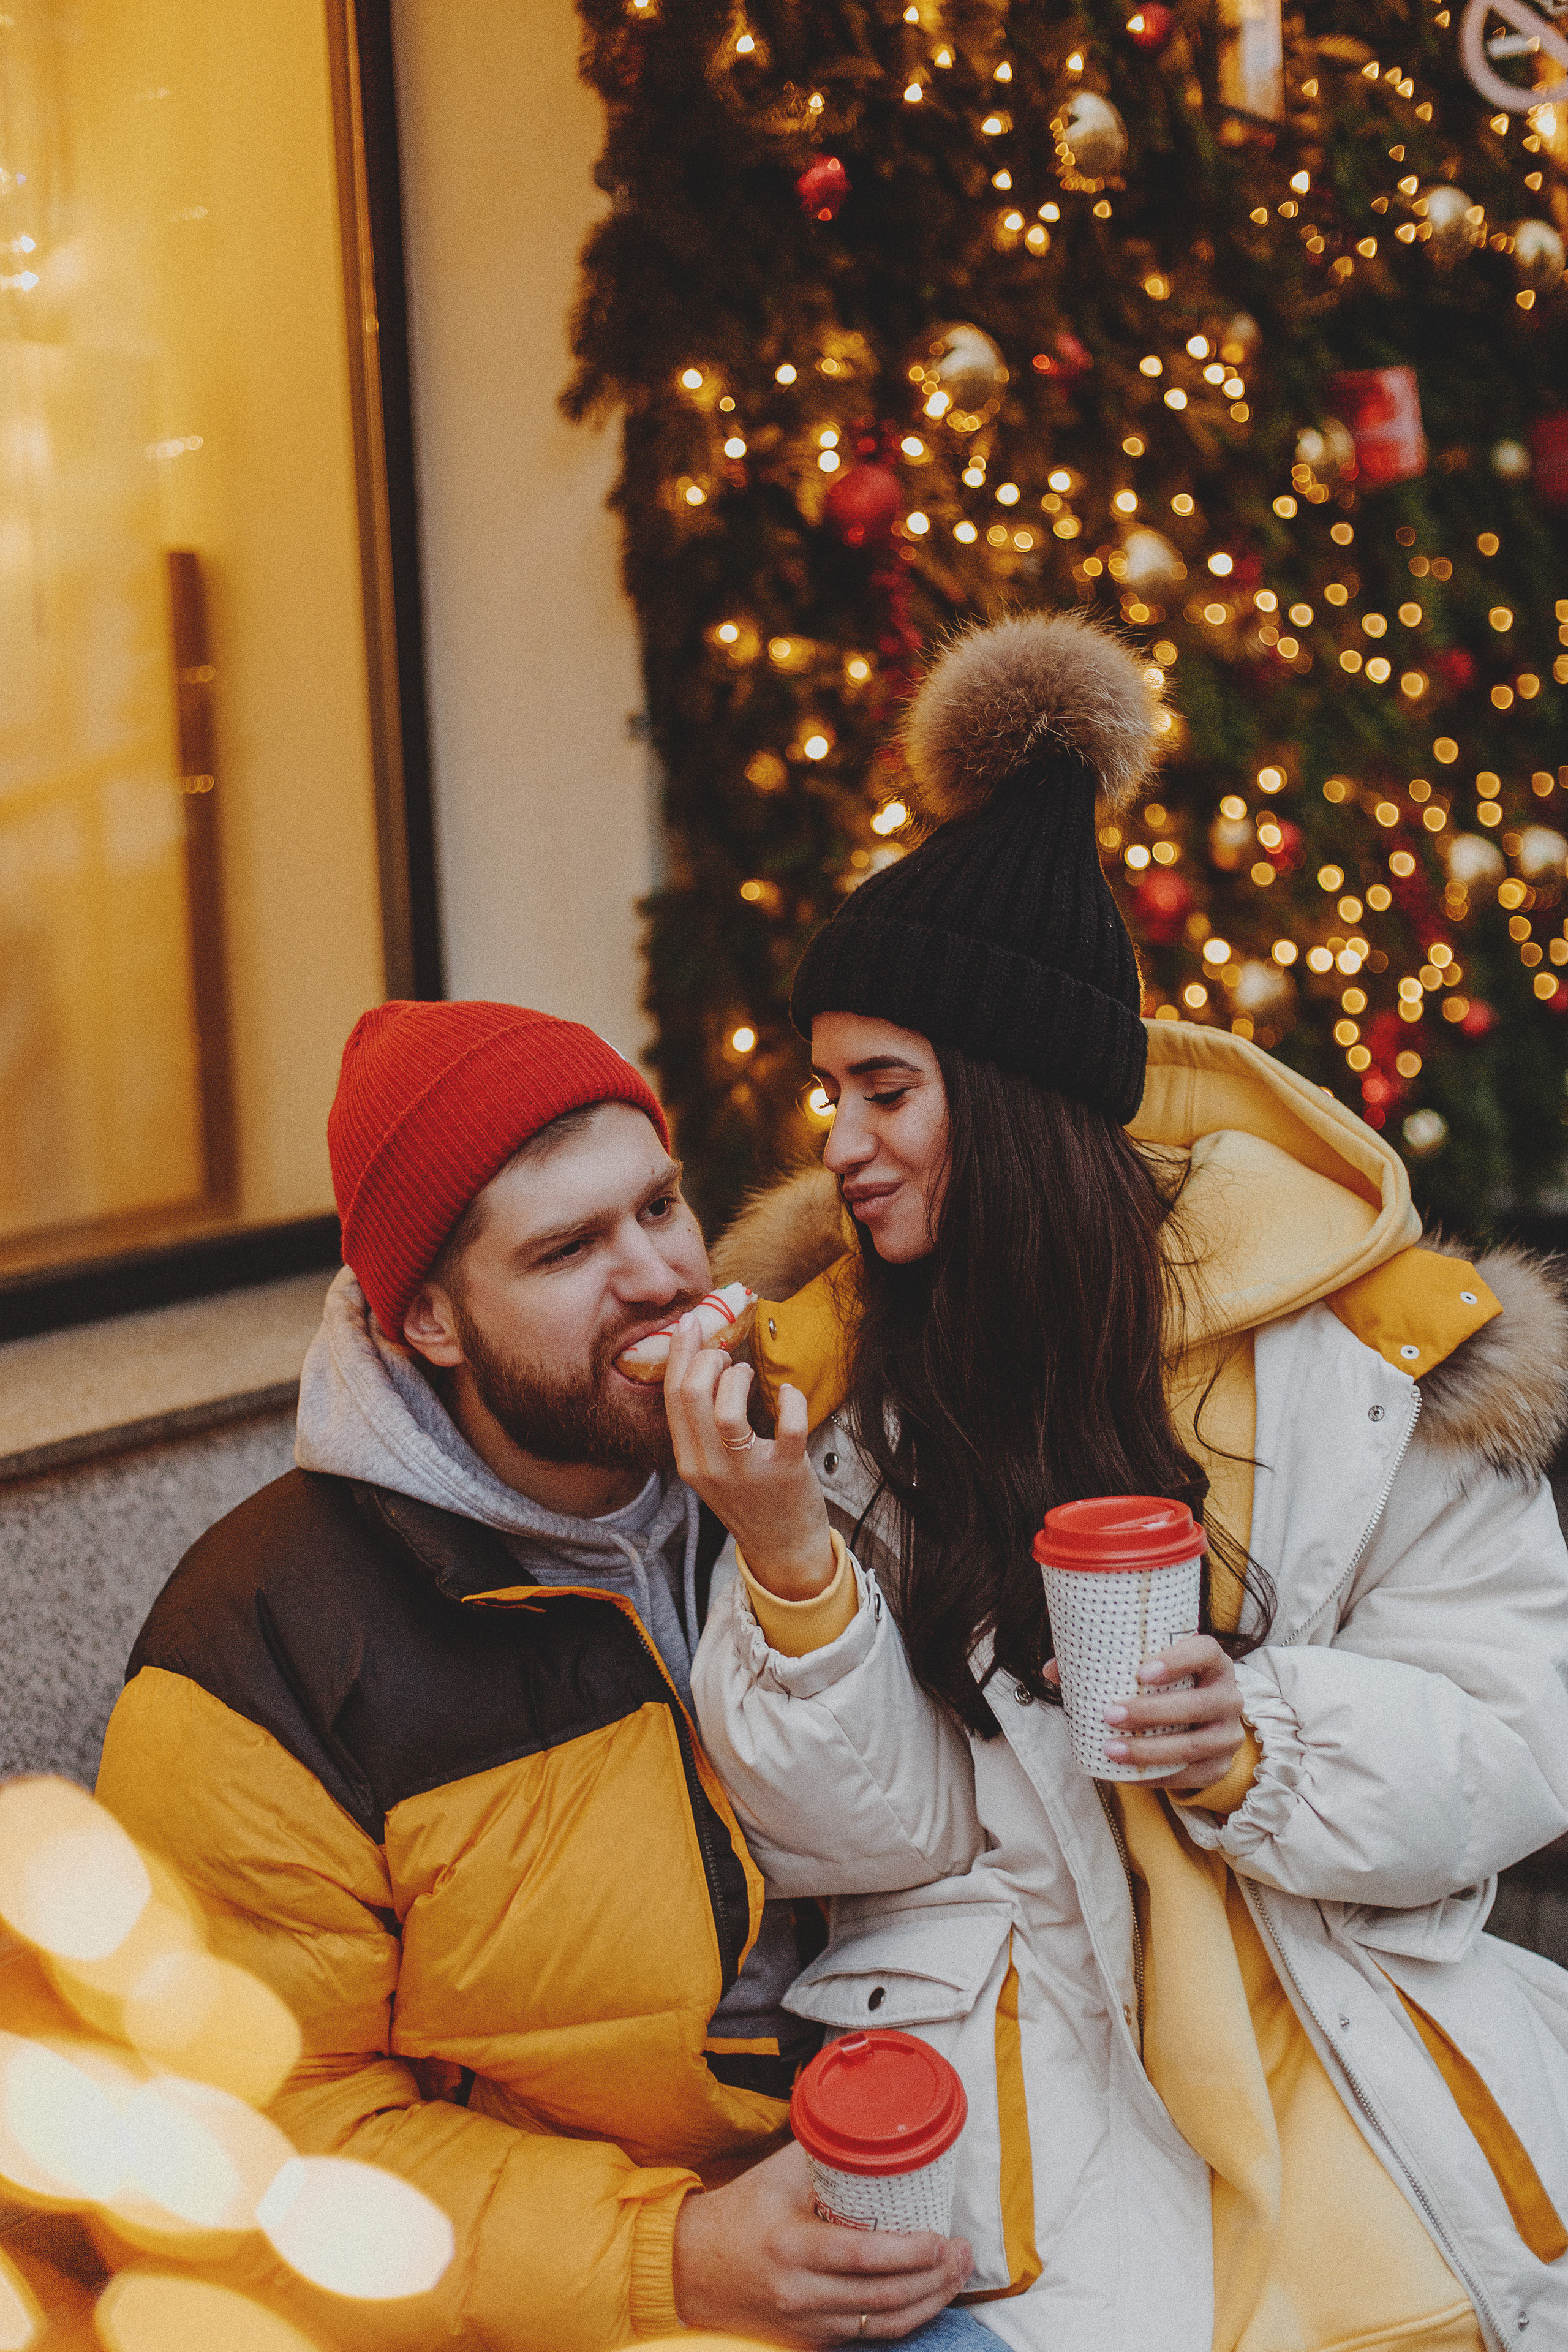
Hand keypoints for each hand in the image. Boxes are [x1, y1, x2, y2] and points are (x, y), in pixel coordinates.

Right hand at [664, 1313, 835, 1598]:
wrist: (782, 1550)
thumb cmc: (751, 1499)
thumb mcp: (712, 1468)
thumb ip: (701, 1428)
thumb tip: (702, 1368)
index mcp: (688, 1461)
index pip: (672, 1397)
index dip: (679, 1353)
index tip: (689, 1324)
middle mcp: (709, 1467)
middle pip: (692, 1394)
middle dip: (706, 1358)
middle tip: (725, 1354)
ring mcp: (745, 1472)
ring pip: (726, 1408)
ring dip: (738, 1378)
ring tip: (748, 1373)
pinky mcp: (785, 1473)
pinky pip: (786, 1424)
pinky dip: (790, 1400)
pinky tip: (789, 1394)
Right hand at [672, 2139, 973, 2344]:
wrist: (693, 2266)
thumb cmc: (741, 2211)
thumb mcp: (779, 2173)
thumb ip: (828, 2153)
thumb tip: (876, 2129)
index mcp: (793, 2247)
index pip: (865, 2258)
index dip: (912, 2253)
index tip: (943, 2238)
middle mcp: (801, 2294)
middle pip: (884, 2298)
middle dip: (934, 2279)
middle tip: (963, 2255)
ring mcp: (805, 2325)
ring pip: (882, 2326)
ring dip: (928, 2303)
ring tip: (955, 2277)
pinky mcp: (808, 2341)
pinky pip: (865, 2338)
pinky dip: (900, 2320)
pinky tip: (923, 2298)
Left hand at [1045, 1635, 1245, 1792]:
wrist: (1202, 1721)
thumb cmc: (1166, 1687)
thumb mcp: (1145, 1670)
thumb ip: (1103, 1664)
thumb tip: (1053, 1670)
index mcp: (1213, 1662)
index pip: (1206, 1651)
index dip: (1178, 1660)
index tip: (1141, 1672)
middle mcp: (1229, 1695)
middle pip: (1198, 1704)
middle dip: (1151, 1712)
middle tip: (1110, 1715)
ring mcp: (1228, 1734)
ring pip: (1194, 1745)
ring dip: (1150, 1750)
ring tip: (1111, 1749)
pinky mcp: (1220, 1766)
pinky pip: (1191, 1777)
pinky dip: (1157, 1778)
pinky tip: (1126, 1775)